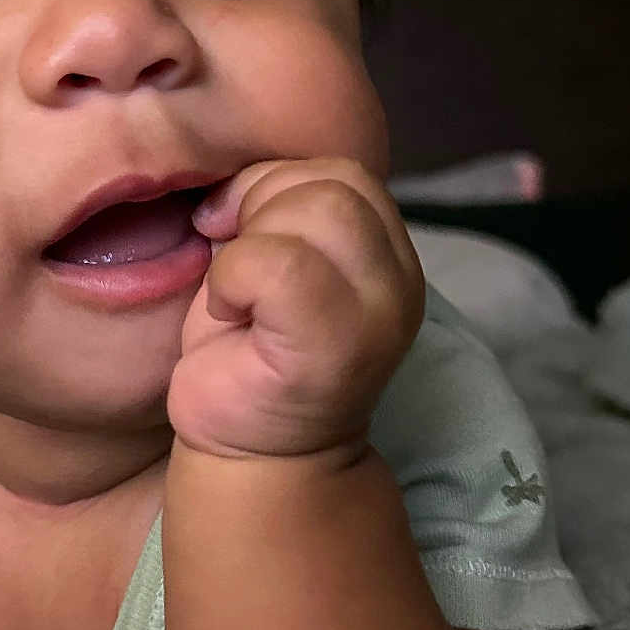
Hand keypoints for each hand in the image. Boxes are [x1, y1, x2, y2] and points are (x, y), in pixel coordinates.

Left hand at [168, 157, 424, 459]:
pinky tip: (228, 314)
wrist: (252, 457)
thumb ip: (283, 209)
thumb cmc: (250, 354)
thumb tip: (234, 179)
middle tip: (237, 269)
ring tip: (237, 294)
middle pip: (336, 183)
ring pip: (318, 210)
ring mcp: (378, 314)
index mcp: (387, 254)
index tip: (235, 228)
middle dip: (263, 207)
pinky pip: (278, 262)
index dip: (276, 183)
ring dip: (249, 243)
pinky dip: (233, 276)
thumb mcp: (274, 258)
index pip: (344, 172)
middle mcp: (400, 280)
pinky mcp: (339, 344)